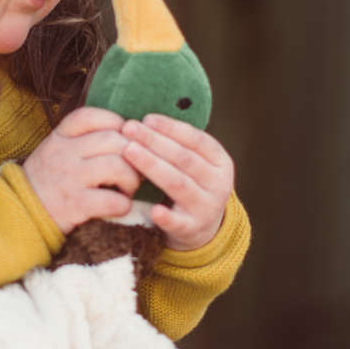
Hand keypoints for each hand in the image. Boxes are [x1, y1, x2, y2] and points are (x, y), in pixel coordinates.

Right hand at [23, 107, 140, 233]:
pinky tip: (120, 206)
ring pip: (117, 166)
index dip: (114, 122)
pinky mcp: (74, 205)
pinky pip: (111, 199)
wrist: (20, 214)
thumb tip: (124, 132)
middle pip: (112, 139)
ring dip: (132, 178)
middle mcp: (63, 154)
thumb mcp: (54, 150)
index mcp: (58, 137)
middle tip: (135, 167)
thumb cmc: (47, 181)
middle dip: (133, 153)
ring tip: (129, 187)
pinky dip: (123, 204)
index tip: (123, 137)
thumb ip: (80, 138)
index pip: (90, 116)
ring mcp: (69, 179)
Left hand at [120, 114, 233, 251]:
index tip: (146, 118)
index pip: (196, 139)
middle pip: (183, 158)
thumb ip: (176, 144)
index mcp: (221, 162)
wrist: (200, 228)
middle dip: (154, 141)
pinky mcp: (193, 230)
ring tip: (129, 151)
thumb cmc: (189, 185)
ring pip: (178, 184)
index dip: (171, 127)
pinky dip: (166, 217)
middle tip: (129, 129)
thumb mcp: (193, 164)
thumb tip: (143, 120)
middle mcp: (219, 184)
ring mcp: (207, 208)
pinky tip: (153, 210)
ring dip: (152, 166)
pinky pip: (178, 222)